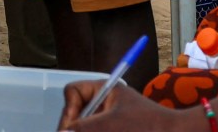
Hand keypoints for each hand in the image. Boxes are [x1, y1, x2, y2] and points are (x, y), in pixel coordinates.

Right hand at [58, 80, 178, 129]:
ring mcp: (108, 120)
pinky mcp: (114, 130)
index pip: (73, 92)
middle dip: (74, 128)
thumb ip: (83, 128)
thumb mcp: (111, 125)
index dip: (69, 109)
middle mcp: (104, 103)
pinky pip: (97, 129)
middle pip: (75, 114)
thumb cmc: (148, 126)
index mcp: (104, 90)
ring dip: (84, 131)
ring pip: (85, 127)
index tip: (71, 128)